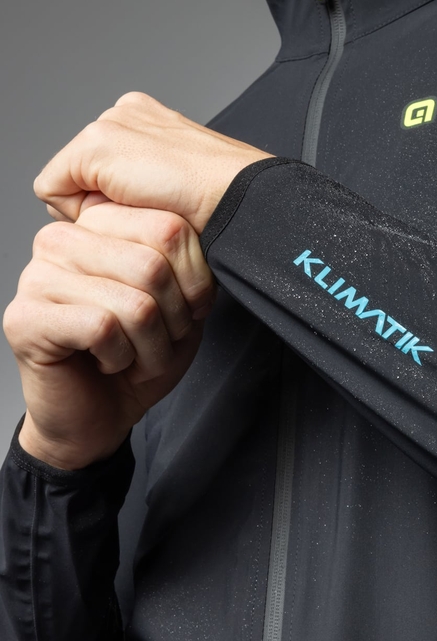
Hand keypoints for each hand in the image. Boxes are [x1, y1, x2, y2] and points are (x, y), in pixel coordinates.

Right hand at [2, 202, 215, 469]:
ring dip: (151, 346)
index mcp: (100, 224)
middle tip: (160, 341)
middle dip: (174, 318)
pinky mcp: (25, 318)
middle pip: (153, 265)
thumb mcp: (182, 302)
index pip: (169, 226)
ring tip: (135, 356)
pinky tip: (106, 363)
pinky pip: (103, 328)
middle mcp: (62, 239)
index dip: (197, 280)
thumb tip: (206, 234)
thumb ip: (188, 262)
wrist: (98, 416)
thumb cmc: (140, 355)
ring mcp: (37, 276)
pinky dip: (121, 357)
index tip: (189, 309)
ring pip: (134, 303)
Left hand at [33, 91, 272, 232]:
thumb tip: (110, 208)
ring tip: (147, 206)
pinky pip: (53, 191)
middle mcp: (126, 113)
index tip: (156, 207)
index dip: (119, 202)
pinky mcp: (95, 145)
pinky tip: (128, 206)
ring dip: (100, 206)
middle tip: (153, 208)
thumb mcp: (183, 188)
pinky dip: (82, 211)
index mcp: (151, 120)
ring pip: (68, 183)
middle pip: (82, 174)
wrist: (240, 198)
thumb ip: (144, 184)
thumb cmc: (224, 203)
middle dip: (107, 202)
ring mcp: (110, 124)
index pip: (104, 169)